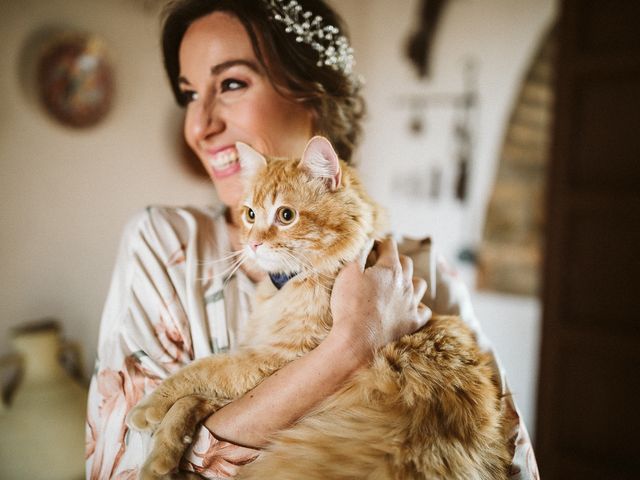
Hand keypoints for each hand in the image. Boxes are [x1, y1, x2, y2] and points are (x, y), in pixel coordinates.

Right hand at [329, 237, 430, 362]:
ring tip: (398, 284)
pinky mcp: (412, 322)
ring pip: (420, 284)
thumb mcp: (347, 272)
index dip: (379, 243)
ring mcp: (411, 303)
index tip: (371, 248)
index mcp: (390, 268)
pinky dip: (418, 306)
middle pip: (406, 262)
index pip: (390, 245)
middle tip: (381, 264)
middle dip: (395, 259)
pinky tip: (409, 307)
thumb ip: (359, 253)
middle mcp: (405, 283)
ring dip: (410, 280)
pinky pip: (424, 310)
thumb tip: (368, 241)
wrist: (357, 340)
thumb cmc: (350, 305)